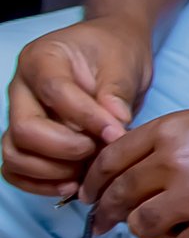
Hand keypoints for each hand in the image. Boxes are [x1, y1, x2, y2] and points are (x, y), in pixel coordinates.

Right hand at [4, 16, 151, 198]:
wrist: (113, 53)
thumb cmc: (116, 52)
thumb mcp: (125, 62)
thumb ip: (117, 91)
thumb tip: (116, 124)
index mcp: (42, 58)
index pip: (54, 92)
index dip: (86, 117)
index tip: (116, 132)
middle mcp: (21, 89)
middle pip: (24, 130)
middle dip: (65, 148)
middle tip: (100, 149)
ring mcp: (18, 116)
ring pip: (14, 154)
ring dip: (52, 171)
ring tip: (89, 168)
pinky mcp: (24, 140)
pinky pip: (15, 170)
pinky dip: (39, 183)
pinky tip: (72, 185)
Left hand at [81, 88, 188, 237]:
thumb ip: (172, 143)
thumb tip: (135, 174)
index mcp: (174, 130)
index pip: (111, 160)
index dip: (94, 181)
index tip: (90, 196)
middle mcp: (177, 163)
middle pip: (120, 197)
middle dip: (110, 213)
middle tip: (108, 223)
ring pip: (145, 227)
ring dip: (154, 228)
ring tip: (177, 222)